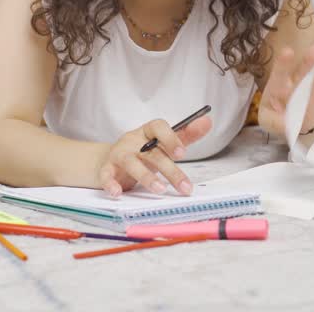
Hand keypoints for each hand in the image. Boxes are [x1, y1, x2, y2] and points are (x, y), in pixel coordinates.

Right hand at [96, 116, 213, 197]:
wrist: (113, 159)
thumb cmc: (144, 150)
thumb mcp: (165, 142)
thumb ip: (186, 134)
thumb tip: (207, 121)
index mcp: (147, 131)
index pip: (158, 127)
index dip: (170, 138)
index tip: (183, 153)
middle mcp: (132, 140)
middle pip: (151, 152)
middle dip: (170, 170)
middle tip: (185, 187)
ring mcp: (119, 154)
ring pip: (131, 163)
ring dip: (146, 176)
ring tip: (160, 190)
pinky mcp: (107, 168)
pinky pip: (106, 175)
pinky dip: (110, 183)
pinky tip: (117, 193)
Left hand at [256, 42, 313, 140]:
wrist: (286, 122)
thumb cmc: (274, 115)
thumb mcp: (266, 119)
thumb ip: (272, 120)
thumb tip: (285, 124)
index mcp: (279, 88)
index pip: (280, 74)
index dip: (283, 63)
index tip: (287, 51)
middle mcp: (297, 88)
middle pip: (301, 75)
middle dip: (307, 64)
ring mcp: (311, 97)